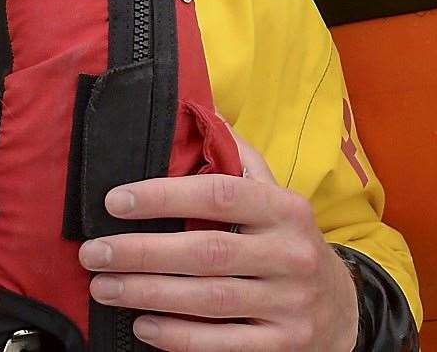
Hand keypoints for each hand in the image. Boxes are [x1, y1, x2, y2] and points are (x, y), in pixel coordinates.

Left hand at [77, 128, 358, 350]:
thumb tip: (193, 108)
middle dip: (140, 253)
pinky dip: (178, 337)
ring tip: (103, 287)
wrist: (343, 308)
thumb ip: (236, 156)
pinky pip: (222, 344)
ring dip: (147, 295)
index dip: (162, 196)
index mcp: (285, 208)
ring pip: (208, 300)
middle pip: (205, 253)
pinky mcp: (284, 346)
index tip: (114, 201)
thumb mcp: (274, 194)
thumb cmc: (287, 239)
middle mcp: (291, 255)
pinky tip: (142, 325)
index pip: (217, 195)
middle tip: (93, 253)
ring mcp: (290, 305)